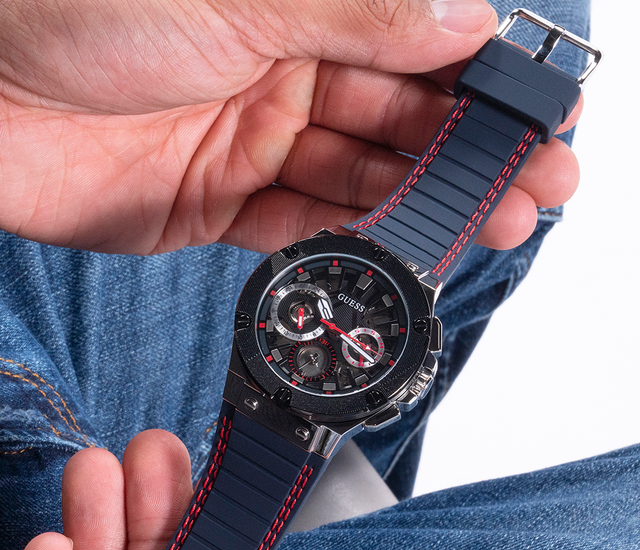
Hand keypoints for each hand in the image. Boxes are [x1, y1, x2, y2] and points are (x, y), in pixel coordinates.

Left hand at [0, 0, 578, 254]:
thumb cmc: (73, 4)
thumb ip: (359, 12)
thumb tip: (465, 21)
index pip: (415, 38)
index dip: (483, 80)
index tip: (541, 116)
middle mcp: (277, 63)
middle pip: (397, 114)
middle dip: (469, 153)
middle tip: (538, 187)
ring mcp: (246, 137)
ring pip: (357, 177)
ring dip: (423, 203)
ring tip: (492, 225)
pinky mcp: (211, 202)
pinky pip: (296, 226)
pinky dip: (348, 238)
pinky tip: (399, 250)